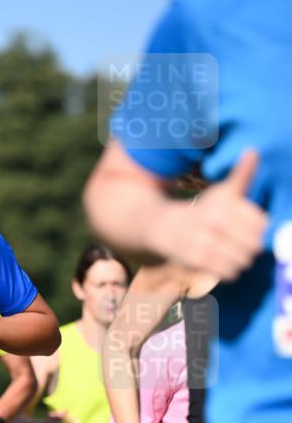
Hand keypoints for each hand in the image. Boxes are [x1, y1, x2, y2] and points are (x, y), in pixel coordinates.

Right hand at [150, 150, 267, 280]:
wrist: (162, 226)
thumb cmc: (200, 210)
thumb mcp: (220, 191)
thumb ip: (241, 174)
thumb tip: (253, 151)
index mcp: (223, 204)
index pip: (261, 223)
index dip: (261, 229)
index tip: (252, 229)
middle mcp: (213, 222)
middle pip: (254, 244)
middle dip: (253, 246)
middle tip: (246, 245)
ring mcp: (204, 242)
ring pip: (242, 259)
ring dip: (242, 260)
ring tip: (235, 254)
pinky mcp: (197, 259)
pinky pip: (227, 271)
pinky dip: (230, 270)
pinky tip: (224, 263)